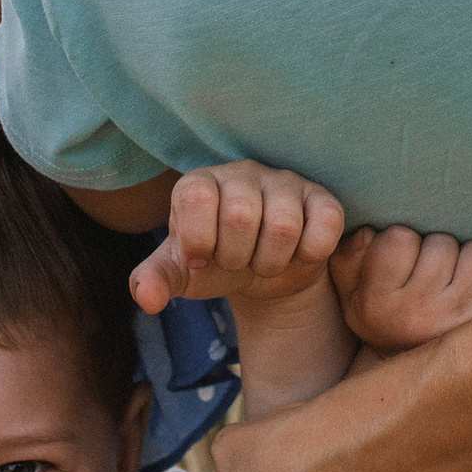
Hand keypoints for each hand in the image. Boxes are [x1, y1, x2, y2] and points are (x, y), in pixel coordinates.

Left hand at [129, 160, 344, 316]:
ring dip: (271, 261)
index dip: (198, 240)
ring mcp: (284, 181)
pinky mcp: (321, 197)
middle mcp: (241, 172)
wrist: (262, 272)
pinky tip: (297, 254)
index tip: (201, 257)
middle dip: (236, 257)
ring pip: (284, 224)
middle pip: (241, 215)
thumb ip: (155, 280)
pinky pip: (326, 222)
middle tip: (237, 261)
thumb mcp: (182, 274)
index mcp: (199, 182)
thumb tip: (146, 298)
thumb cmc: (216, 263)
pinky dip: (310, 252)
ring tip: (264, 260)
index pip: (193, 197)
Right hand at [334, 224, 471, 351]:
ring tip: (465, 288)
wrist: (429, 384)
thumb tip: (367, 232)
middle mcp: (421, 317)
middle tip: (438, 280)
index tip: (405, 266)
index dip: (404, 244)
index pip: (397, 239)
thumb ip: (349, 258)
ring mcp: (467, 319)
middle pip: (441, 244)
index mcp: (379, 308)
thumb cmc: (392, 323)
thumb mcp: (354, 296)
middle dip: (442, 253)